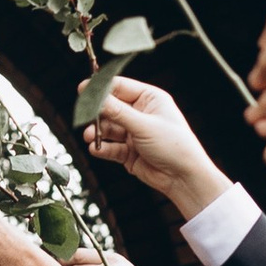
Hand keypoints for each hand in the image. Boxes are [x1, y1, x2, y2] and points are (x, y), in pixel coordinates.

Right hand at [83, 76, 231, 218]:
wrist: (184, 177)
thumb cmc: (173, 145)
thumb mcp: (143, 125)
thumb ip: (117, 112)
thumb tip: (94, 97)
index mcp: (149, 99)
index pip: (120, 87)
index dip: (101, 89)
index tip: (82, 90)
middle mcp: (141, 114)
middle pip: (110, 108)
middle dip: (97, 114)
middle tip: (84, 118)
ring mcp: (134, 133)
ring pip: (108, 128)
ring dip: (98, 132)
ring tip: (91, 137)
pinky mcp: (129, 152)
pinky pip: (110, 147)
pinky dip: (102, 148)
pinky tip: (96, 149)